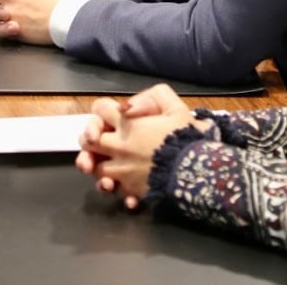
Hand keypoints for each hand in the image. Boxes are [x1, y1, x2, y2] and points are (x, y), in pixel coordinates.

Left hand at [74, 85, 200, 207]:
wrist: (197, 172)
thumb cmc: (187, 138)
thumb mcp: (177, 109)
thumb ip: (156, 96)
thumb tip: (130, 103)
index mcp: (128, 125)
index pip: (100, 110)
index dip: (104, 110)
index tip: (113, 114)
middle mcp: (119, 147)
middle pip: (89, 142)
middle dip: (92, 138)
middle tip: (100, 139)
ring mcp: (122, 171)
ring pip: (96, 169)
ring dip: (100, 166)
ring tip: (111, 164)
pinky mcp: (130, 190)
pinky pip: (115, 191)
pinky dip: (118, 189)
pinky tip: (126, 188)